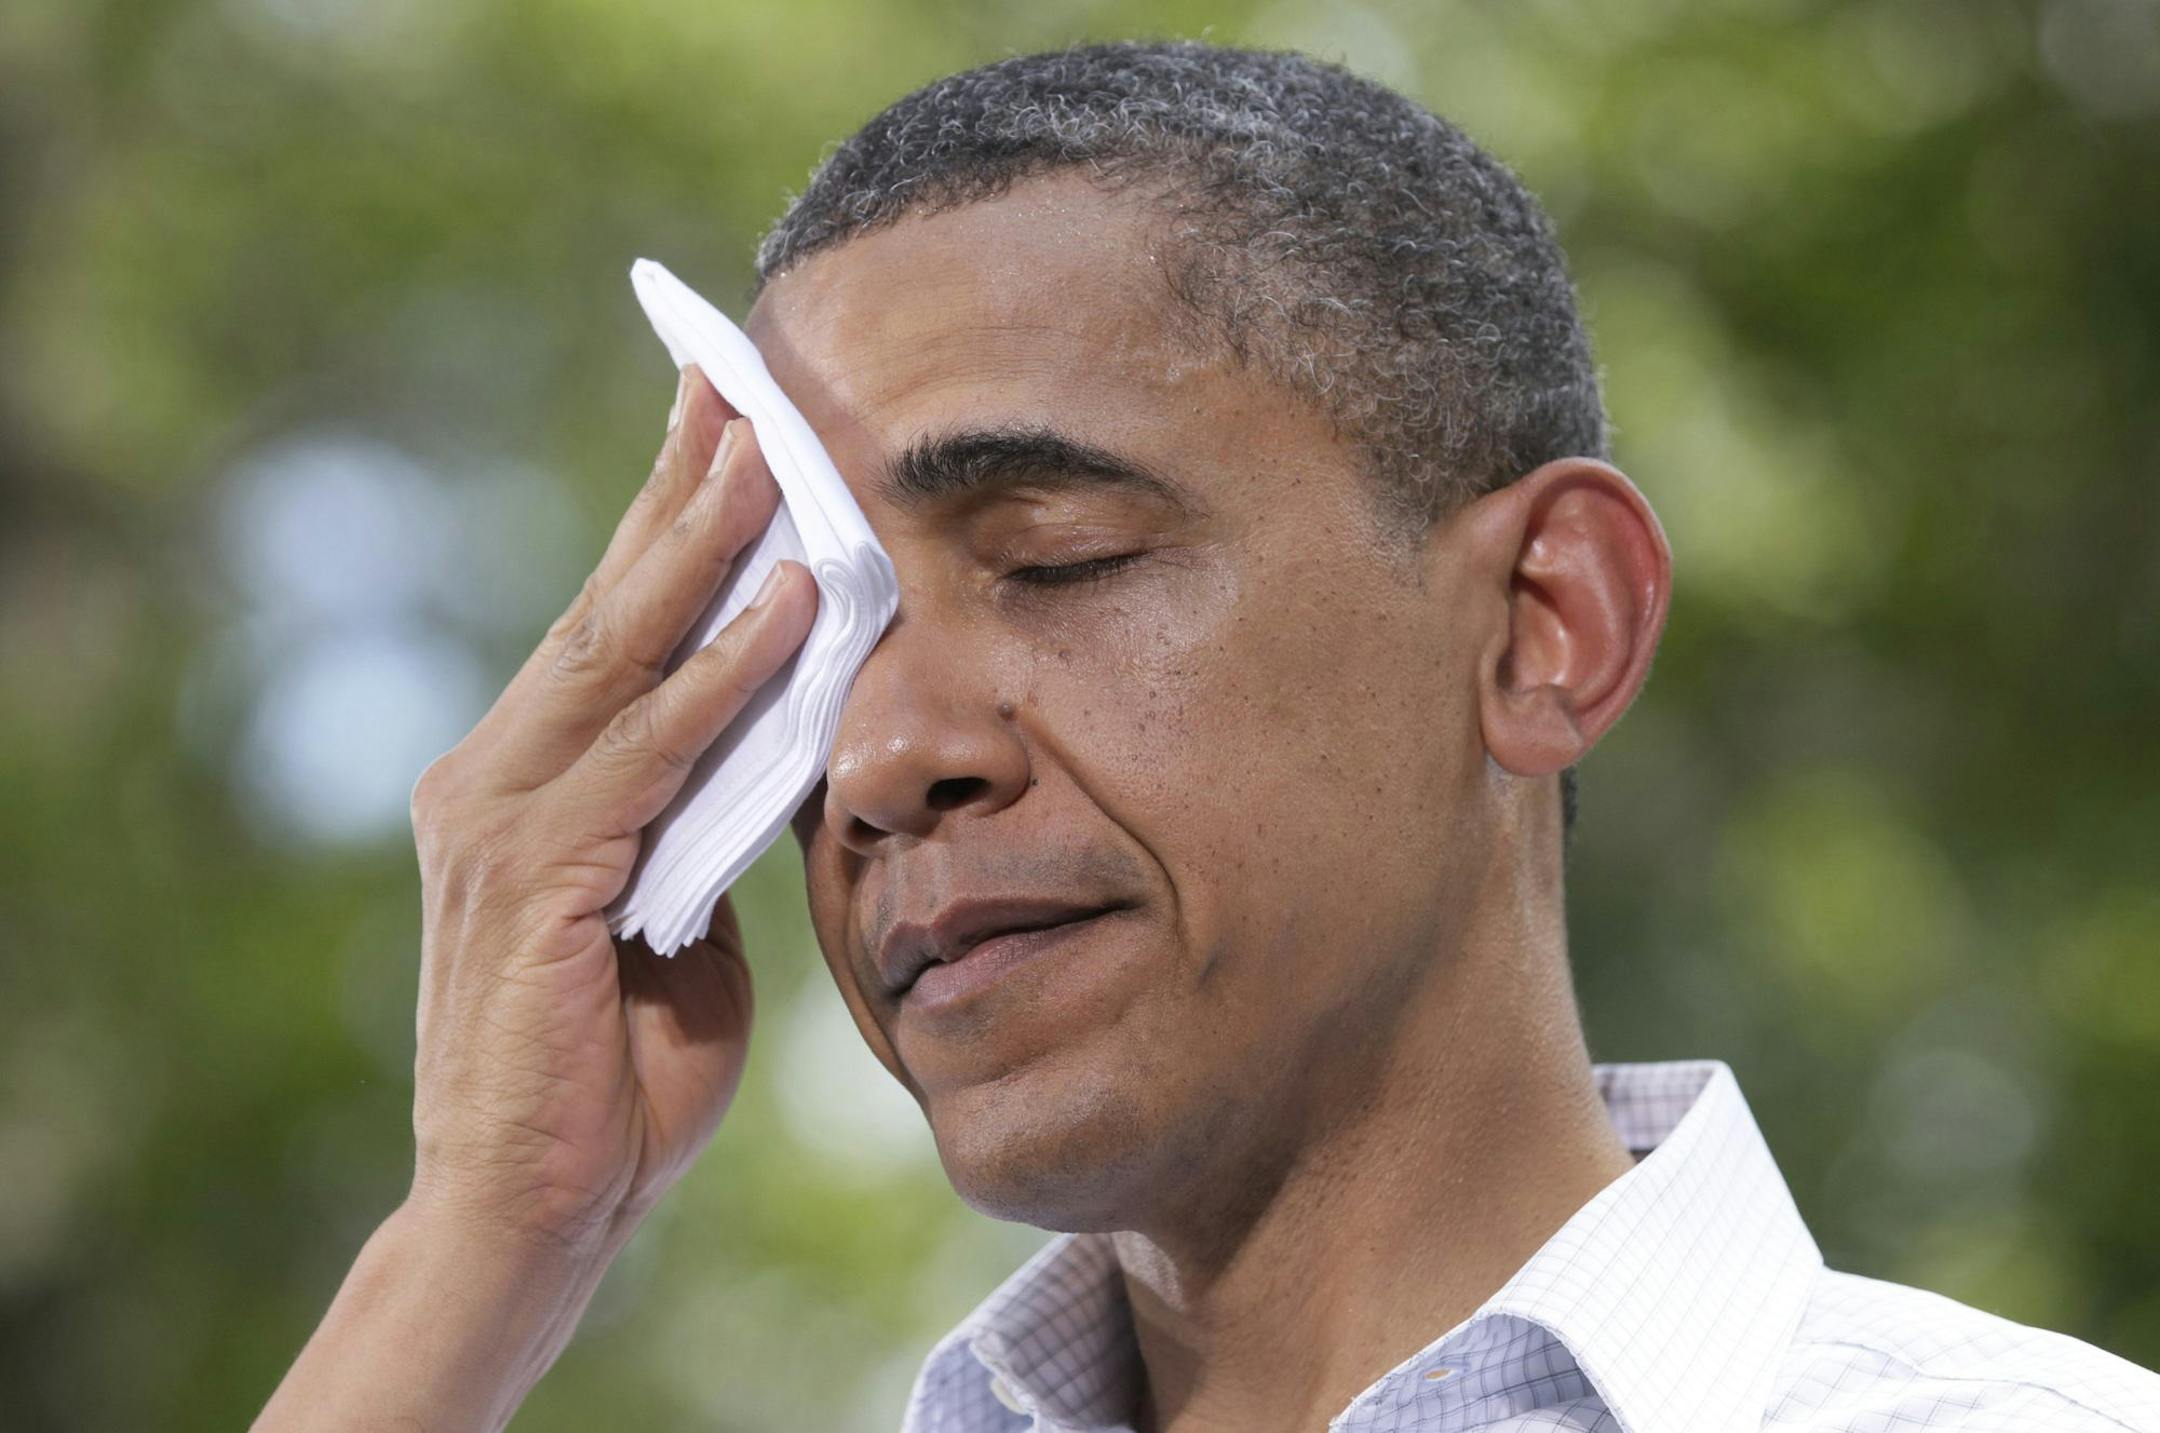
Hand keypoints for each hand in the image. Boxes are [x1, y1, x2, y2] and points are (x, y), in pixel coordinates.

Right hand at [403, 365, 815, 1256]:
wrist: (537, 1209)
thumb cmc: (616, 1067)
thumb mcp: (683, 907)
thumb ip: (711, 812)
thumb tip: (787, 728)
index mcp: (531, 777)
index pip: (609, 620)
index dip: (667, 517)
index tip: (723, 418)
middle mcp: (496, 775)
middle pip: (606, 603)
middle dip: (680, 490)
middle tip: (739, 379)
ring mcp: (502, 821)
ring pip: (619, 653)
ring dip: (705, 548)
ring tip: (773, 453)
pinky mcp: (531, 879)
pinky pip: (648, 754)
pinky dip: (722, 678)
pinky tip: (788, 609)